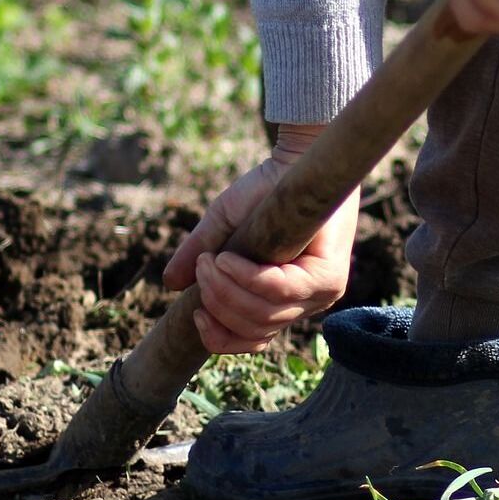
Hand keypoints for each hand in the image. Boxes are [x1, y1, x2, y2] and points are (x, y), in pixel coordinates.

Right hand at [163, 125, 358, 353]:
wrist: (295, 158)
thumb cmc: (263, 191)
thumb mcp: (222, 226)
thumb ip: (199, 254)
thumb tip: (170, 283)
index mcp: (283, 302)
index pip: (252, 341)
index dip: (219, 338)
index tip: (196, 313)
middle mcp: (306, 305)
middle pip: (254, 330)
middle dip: (216, 303)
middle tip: (202, 268)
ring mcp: (320, 295)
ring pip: (263, 315)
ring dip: (225, 290)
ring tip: (211, 261)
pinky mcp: (329, 278)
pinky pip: (278, 291)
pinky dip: (245, 277)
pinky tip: (227, 259)